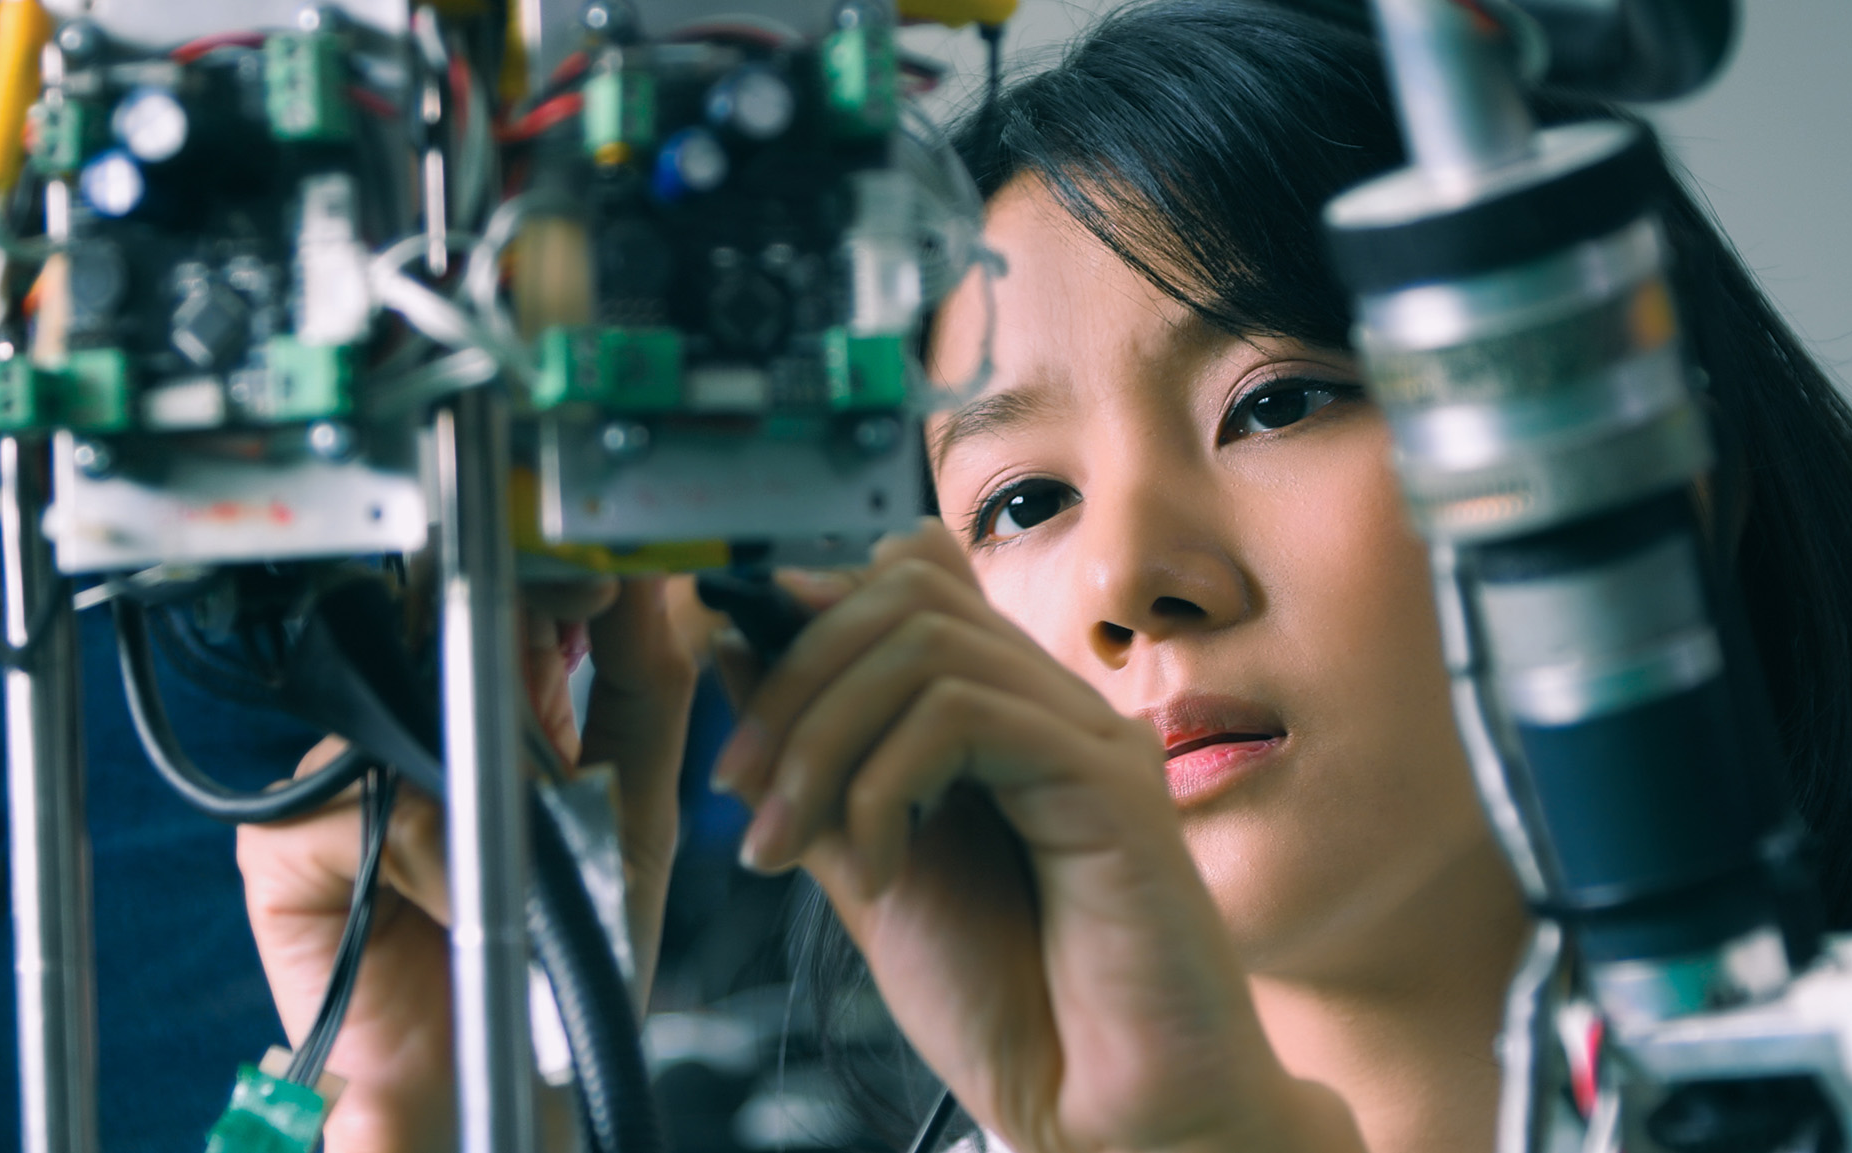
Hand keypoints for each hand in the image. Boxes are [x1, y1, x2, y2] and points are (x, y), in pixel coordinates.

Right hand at [235, 577, 697, 1152]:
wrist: (514, 1084)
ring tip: (510, 869)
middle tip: (561, 732)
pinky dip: (414, 854)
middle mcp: (404, 736)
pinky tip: (451, 903)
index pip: (496, 605)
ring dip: (469, 790)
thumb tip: (642, 576)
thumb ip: (644, 684)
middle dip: (506, 672)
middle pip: (430, 641)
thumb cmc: (571, 964)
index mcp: (487, 714)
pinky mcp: (283, 845)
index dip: (545, 586)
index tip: (598, 585)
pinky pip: (347, 807)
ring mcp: (337, 786)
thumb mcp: (634, 804)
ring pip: (392, 722)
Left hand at [715, 522, 1367, 1152]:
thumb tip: (741, 647)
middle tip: (743, 787)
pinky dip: (886, 785)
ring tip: (790, 843)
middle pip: (907, 591)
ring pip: (926, 641)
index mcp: (1002, 721)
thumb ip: (821, 766)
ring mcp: (1087, 738)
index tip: (744, 717)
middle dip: (796, 679)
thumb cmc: (1011, 1010)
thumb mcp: (872, 873)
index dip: (812, 616)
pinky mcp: (1110, 783)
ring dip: (823, 738)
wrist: (1104, 1117)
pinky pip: (968, 716)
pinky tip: (883, 872)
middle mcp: (1052, 710)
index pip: (913, 577)